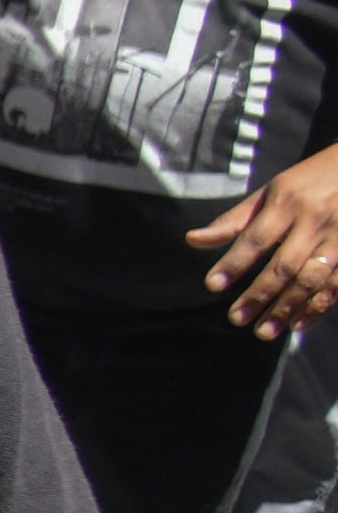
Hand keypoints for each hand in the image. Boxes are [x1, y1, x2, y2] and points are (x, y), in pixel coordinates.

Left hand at [190, 143, 337, 337]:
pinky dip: (319, 307)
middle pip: (284, 265)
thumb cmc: (310, 181)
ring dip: (288, 308)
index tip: (213, 285)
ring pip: (312, 279)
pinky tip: (299, 324)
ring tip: (265, 331)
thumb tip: (193, 240)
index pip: (256, 238)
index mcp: (288, 202)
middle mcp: (315, 221)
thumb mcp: (272, 191)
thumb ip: (235, 220)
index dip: (234, 263)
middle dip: (259, 295)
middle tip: (236, 319)